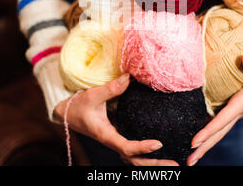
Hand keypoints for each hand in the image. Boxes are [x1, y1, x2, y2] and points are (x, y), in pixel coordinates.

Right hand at [54, 74, 178, 165]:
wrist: (66, 114)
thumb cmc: (78, 106)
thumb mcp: (92, 95)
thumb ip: (111, 88)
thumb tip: (130, 77)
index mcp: (106, 135)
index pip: (126, 147)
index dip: (142, 147)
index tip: (158, 144)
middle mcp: (112, 141)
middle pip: (135, 160)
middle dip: (154, 165)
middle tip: (176, 165)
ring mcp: (116, 141)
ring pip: (135, 159)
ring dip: (153, 164)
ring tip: (173, 164)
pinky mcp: (118, 137)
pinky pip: (133, 151)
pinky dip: (146, 155)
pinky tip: (161, 152)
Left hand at [186, 53, 242, 165]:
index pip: (223, 119)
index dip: (209, 130)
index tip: (194, 142)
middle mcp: (240, 111)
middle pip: (219, 132)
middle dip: (204, 147)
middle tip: (188, 161)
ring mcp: (238, 112)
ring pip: (220, 130)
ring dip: (206, 143)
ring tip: (191, 156)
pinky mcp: (237, 109)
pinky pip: (222, 124)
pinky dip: (211, 133)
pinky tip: (202, 138)